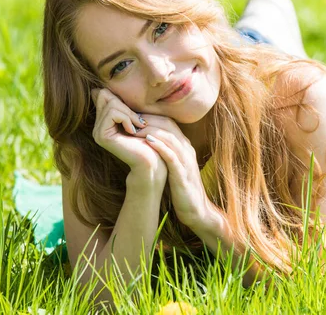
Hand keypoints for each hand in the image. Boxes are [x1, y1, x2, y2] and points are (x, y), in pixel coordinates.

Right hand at [91, 89, 167, 190]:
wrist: (153, 160)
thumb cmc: (149, 138)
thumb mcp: (135, 116)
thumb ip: (120, 105)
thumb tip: (99, 89)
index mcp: (104, 121)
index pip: (104, 94)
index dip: (121, 99)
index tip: (135, 116)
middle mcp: (97, 126)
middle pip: (105, 96)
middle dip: (125, 105)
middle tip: (138, 122)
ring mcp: (97, 132)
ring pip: (111, 104)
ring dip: (129, 113)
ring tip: (138, 127)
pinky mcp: (101, 136)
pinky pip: (112, 113)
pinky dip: (127, 118)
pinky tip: (133, 132)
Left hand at [135, 114, 216, 228]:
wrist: (196, 210)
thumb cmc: (181, 189)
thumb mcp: (173, 167)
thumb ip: (163, 154)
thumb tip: (144, 144)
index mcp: (184, 147)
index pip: (168, 123)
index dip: (150, 117)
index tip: (132, 116)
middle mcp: (187, 150)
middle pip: (168, 125)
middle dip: (149, 120)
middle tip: (129, 117)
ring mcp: (186, 161)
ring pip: (170, 137)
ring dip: (152, 130)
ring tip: (134, 127)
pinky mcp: (183, 174)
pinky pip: (173, 156)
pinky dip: (161, 146)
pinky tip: (148, 141)